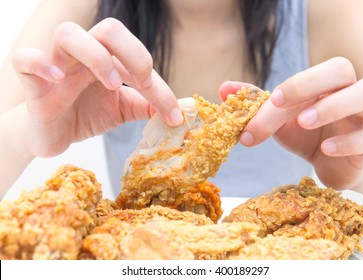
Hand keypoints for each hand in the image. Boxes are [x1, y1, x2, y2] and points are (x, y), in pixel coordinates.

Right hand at [12, 18, 182, 157]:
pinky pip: (26, 58)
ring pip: (69, 33)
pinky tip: (58, 79)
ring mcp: (57, 64)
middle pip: (109, 29)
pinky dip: (41, 64)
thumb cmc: (86, 114)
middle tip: (142, 82)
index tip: (174, 115)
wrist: (52, 134)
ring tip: (110, 83)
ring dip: (95, 56)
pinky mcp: (32, 80)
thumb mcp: (121, 110)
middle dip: (133, 53)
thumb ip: (146, 106)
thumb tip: (179, 110)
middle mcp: (85, 56)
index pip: (139, 61)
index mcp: (109, 61)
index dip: (160, 88)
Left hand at [219, 57, 362, 190]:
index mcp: (323, 85)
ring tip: (304, 121)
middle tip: (281, 101)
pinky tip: (325, 150)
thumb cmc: (308, 135)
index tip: (269, 101)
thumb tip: (223, 89)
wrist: (335, 164)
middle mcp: (346, 92)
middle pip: (342, 69)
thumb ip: (256, 104)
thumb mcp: (280, 120)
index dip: (291, 84)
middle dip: (310, 82)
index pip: (310, 75)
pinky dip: (348, 141)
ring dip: (333, 106)